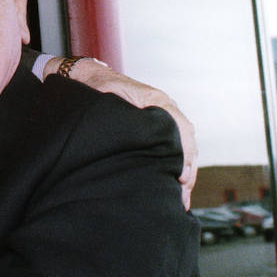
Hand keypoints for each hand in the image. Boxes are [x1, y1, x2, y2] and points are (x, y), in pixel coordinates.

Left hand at [51, 57, 198, 208]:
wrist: (89, 77)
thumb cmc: (96, 88)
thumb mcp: (105, 98)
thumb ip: (119, 113)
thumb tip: (133, 134)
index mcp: (157, 100)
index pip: (181, 129)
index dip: (183, 155)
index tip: (181, 177)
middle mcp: (165, 107)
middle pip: (186, 141)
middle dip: (187, 170)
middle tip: (183, 197)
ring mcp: (163, 116)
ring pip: (183, 146)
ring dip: (184, 171)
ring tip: (181, 198)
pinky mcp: (156, 126)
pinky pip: (174, 146)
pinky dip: (176, 165)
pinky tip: (175, 184)